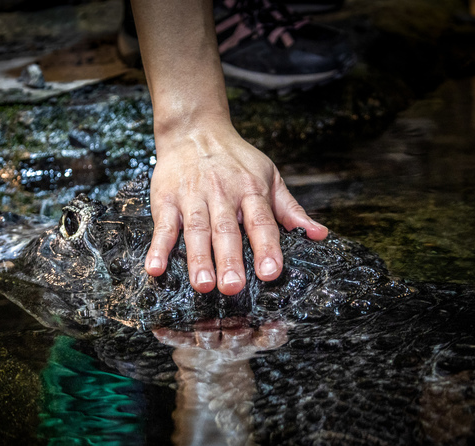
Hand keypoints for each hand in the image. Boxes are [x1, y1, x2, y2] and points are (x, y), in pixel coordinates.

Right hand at [144, 119, 327, 295]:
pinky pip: (163, 226)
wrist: (195, 129)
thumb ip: (291, 209)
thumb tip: (319, 235)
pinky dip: (158, 248)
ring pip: (196, 231)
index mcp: (250, 190)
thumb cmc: (236, 159)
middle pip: (226, 230)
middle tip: (233, 287)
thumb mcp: (269, 176)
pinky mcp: (167, 200)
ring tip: (203, 285)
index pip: (261, 222)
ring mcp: (192, 197)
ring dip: (198, 259)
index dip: (266, 247)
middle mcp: (222, 194)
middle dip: (230, 260)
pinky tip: (155, 268)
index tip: (270, 272)